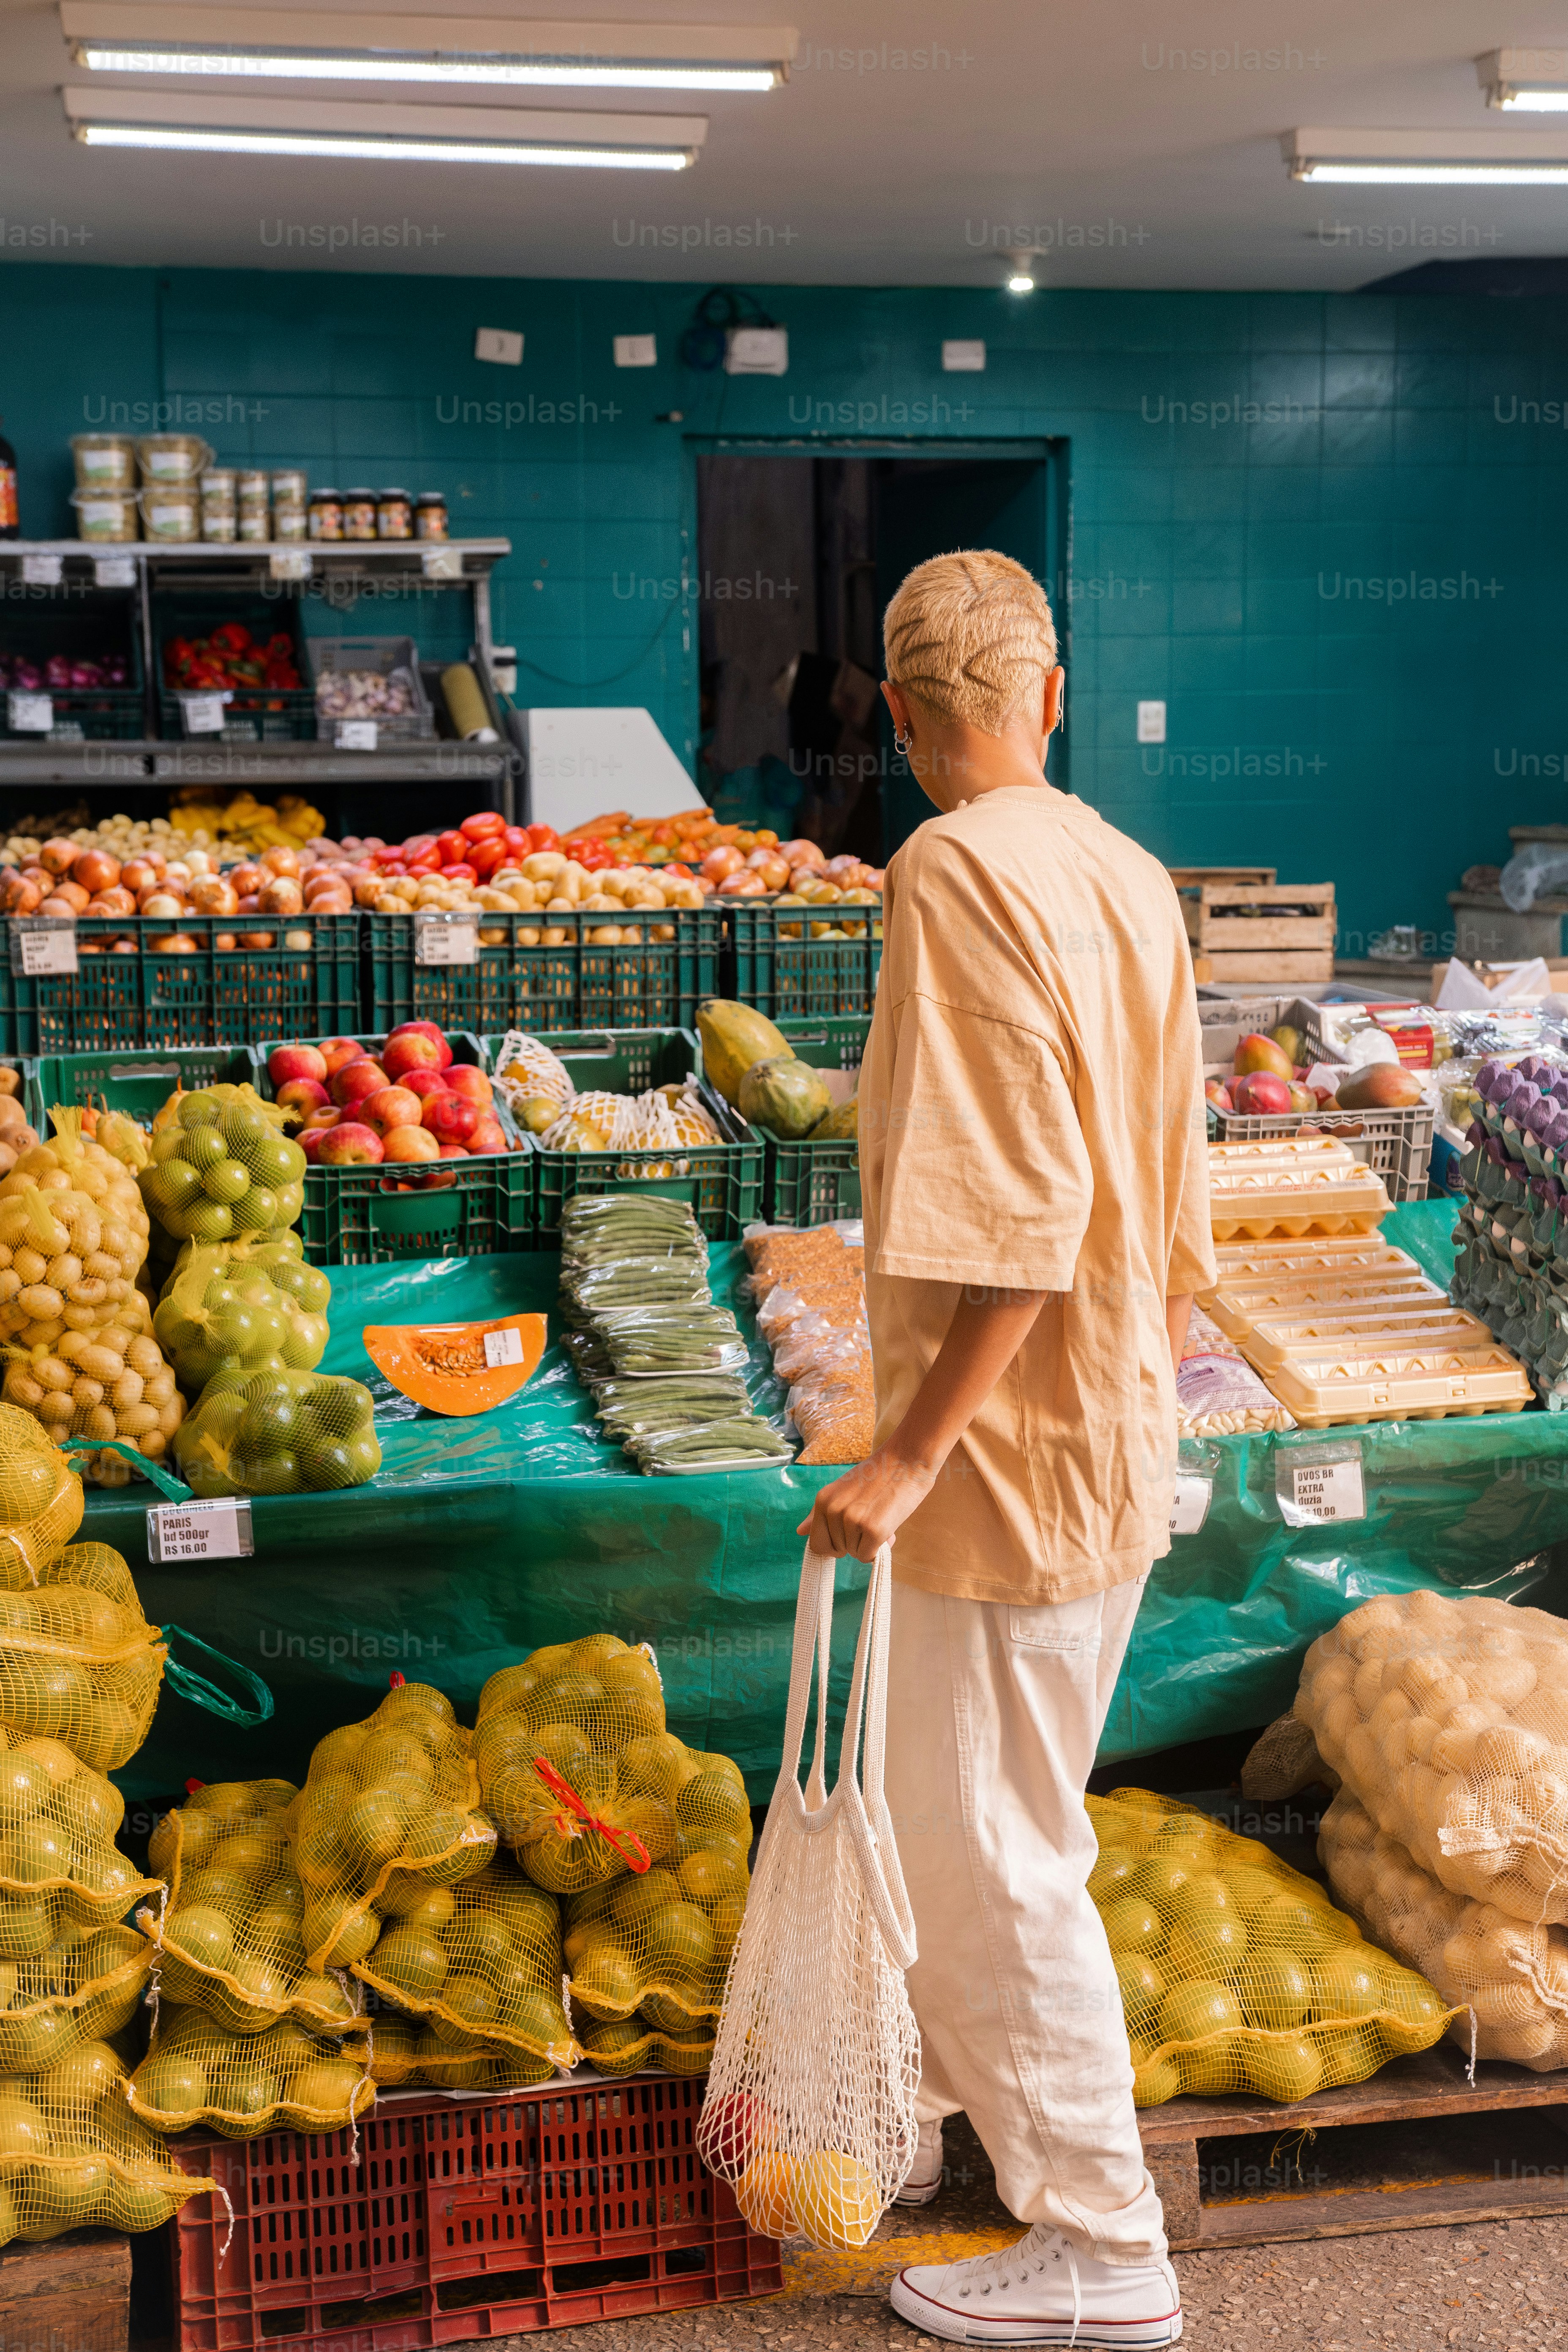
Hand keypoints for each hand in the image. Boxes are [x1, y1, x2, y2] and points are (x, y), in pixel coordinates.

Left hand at [796, 1447, 939, 1563]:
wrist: (908, 1459)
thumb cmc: (878, 1475)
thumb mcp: (843, 1490)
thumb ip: (820, 1512)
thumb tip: (799, 1531)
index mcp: (823, 1500)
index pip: (816, 1543)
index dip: (834, 1544)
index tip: (849, 1534)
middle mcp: (833, 1510)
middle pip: (835, 1551)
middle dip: (852, 1544)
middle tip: (869, 1522)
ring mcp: (853, 1520)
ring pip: (854, 1554)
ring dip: (868, 1544)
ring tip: (880, 1518)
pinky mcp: (874, 1530)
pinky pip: (868, 1557)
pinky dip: (878, 1550)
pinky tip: (886, 1529)